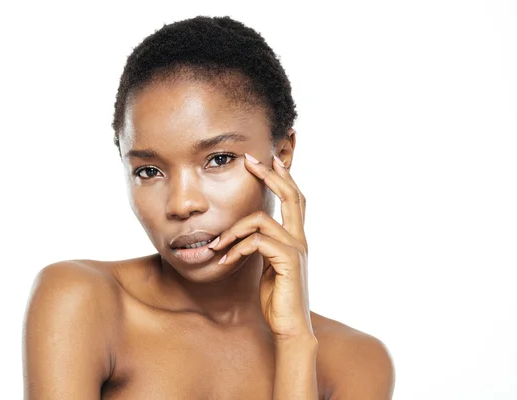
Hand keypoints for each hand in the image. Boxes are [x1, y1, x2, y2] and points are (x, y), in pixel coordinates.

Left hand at [208, 152, 313, 342]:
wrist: (289, 327)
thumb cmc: (276, 298)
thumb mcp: (266, 265)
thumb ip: (261, 246)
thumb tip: (246, 233)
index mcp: (295, 238)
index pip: (293, 199)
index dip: (282, 177)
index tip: (265, 161)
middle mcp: (300, 239)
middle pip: (291, 196)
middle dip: (270, 175)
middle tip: (250, 161)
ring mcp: (296, 250)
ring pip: (261, 221)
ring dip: (233, 230)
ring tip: (216, 245)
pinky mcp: (288, 262)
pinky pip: (256, 242)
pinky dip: (236, 249)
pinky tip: (224, 261)